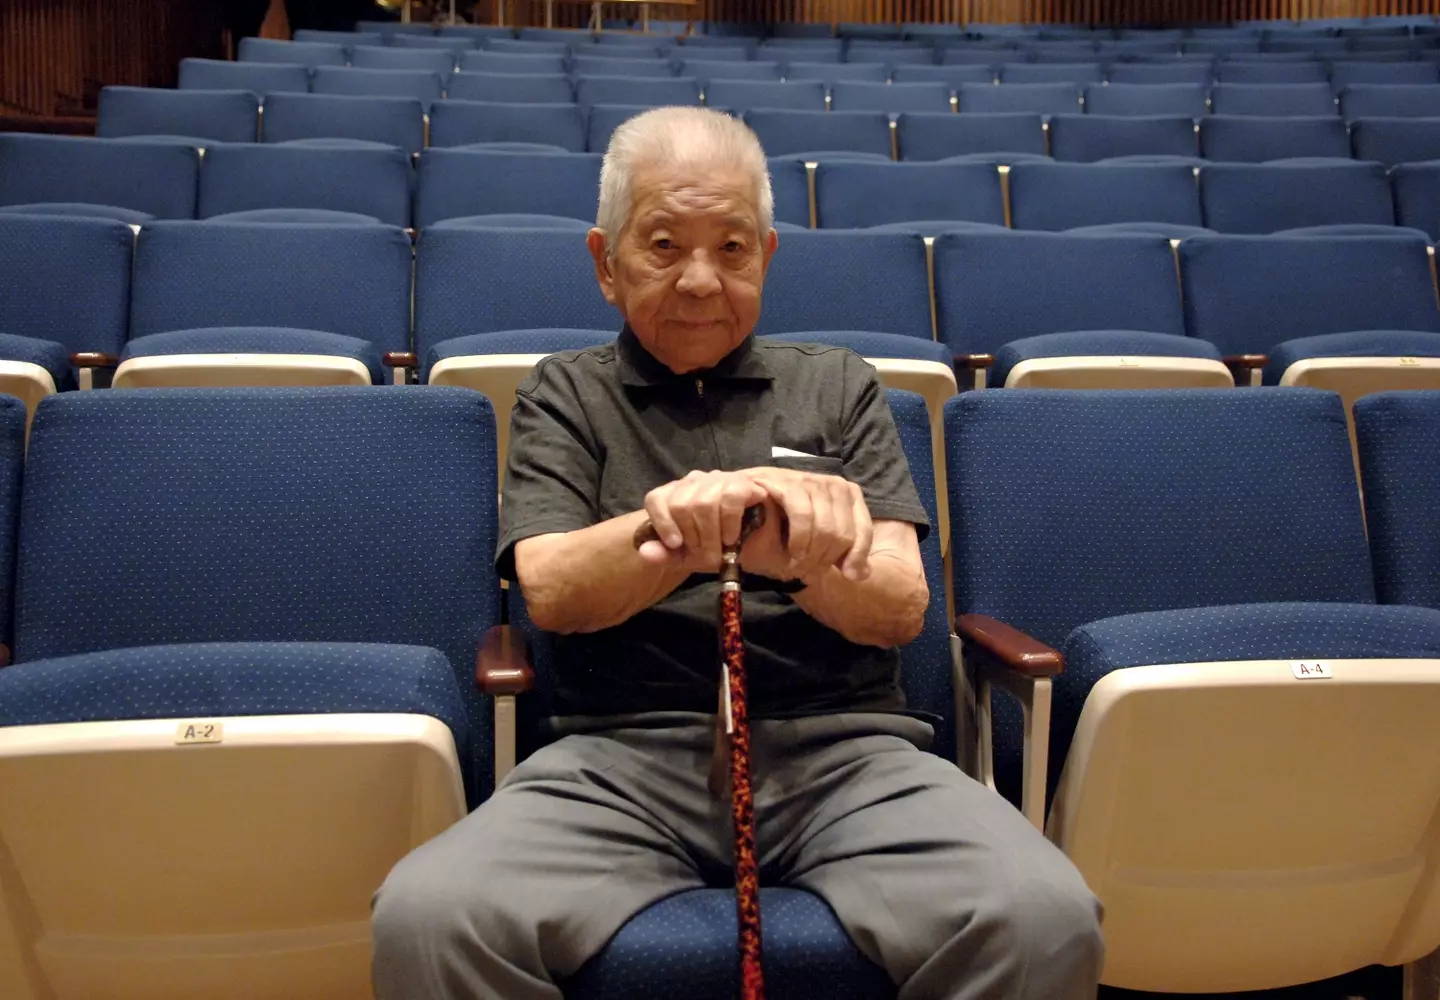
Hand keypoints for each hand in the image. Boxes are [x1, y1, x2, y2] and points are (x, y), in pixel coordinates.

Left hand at [638, 470, 767, 572]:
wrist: (754, 541)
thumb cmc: (716, 545)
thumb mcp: (688, 555)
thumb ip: (665, 555)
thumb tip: (645, 552)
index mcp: (674, 494)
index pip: (656, 498)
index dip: (662, 522)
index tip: (675, 544)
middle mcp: (693, 481)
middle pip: (680, 505)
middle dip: (693, 537)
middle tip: (706, 555)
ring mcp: (717, 479)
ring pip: (703, 504)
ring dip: (712, 535)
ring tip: (721, 549)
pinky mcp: (740, 483)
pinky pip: (729, 500)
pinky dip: (729, 524)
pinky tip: (732, 537)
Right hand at [740, 467, 872, 582]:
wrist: (739, 506)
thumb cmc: (778, 528)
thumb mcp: (815, 544)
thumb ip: (839, 555)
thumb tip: (860, 574)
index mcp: (846, 495)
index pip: (863, 531)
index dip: (856, 557)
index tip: (847, 576)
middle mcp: (832, 483)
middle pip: (842, 534)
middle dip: (824, 560)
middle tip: (808, 572)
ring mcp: (809, 480)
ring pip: (824, 528)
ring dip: (810, 554)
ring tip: (796, 565)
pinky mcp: (786, 482)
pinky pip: (803, 516)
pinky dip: (798, 540)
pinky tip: (791, 553)